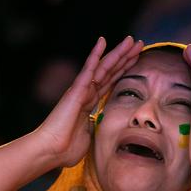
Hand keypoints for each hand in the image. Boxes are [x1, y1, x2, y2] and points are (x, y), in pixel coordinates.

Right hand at [35, 36, 143, 166]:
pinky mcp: (76, 90)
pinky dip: (95, 54)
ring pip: (103, 67)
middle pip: (110, 71)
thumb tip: (100, 127)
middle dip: (125, 57)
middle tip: (139, 44)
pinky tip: (103, 41)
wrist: (51, 150)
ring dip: (118, 53)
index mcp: (90, 104)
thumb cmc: (66, 148)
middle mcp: (86, 93)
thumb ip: (95, 127)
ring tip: (131, 40)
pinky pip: (88, 69)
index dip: (124, 70)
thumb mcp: (89, 136)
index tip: (137, 59)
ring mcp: (81, 90)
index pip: (111, 82)